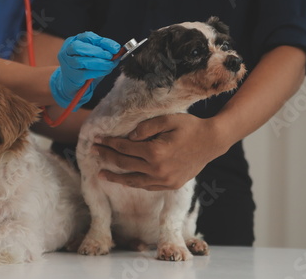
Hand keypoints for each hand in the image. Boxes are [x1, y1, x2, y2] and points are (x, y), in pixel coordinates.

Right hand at [50, 32, 120, 109]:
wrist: (74, 85)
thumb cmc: (85, 68)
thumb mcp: (95, 57)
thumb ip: (104, 53)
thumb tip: (118, 53)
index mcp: (73, 41)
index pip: (88, 37)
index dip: (103, 42)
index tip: (116, 47)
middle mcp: (67, 51)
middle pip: (79, 47)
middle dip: (97, 51)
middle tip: (110, 56)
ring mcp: (67, 64)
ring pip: (81, 61)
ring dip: (98, 62)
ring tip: (109, 65)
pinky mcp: (71, 76)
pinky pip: (84, 73)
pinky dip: (97, 72)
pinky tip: (104, 72)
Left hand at [94, 114, 230, 190]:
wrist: (212, 142)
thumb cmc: (190, 126)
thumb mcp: (168, 119)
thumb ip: (145, 127)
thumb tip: (128, 138)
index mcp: (155, 151)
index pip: (124, 148)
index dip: (108, 143)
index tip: (97, 139)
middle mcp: (157, 169)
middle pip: (125, 164)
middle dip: (106, 157)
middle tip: (93, 152)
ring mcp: (164, 179)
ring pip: (133, 180)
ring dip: (116, 177)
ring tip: (101, 174)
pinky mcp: (171, 185)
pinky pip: (147, 186)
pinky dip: (134, 183)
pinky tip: (125, 179)